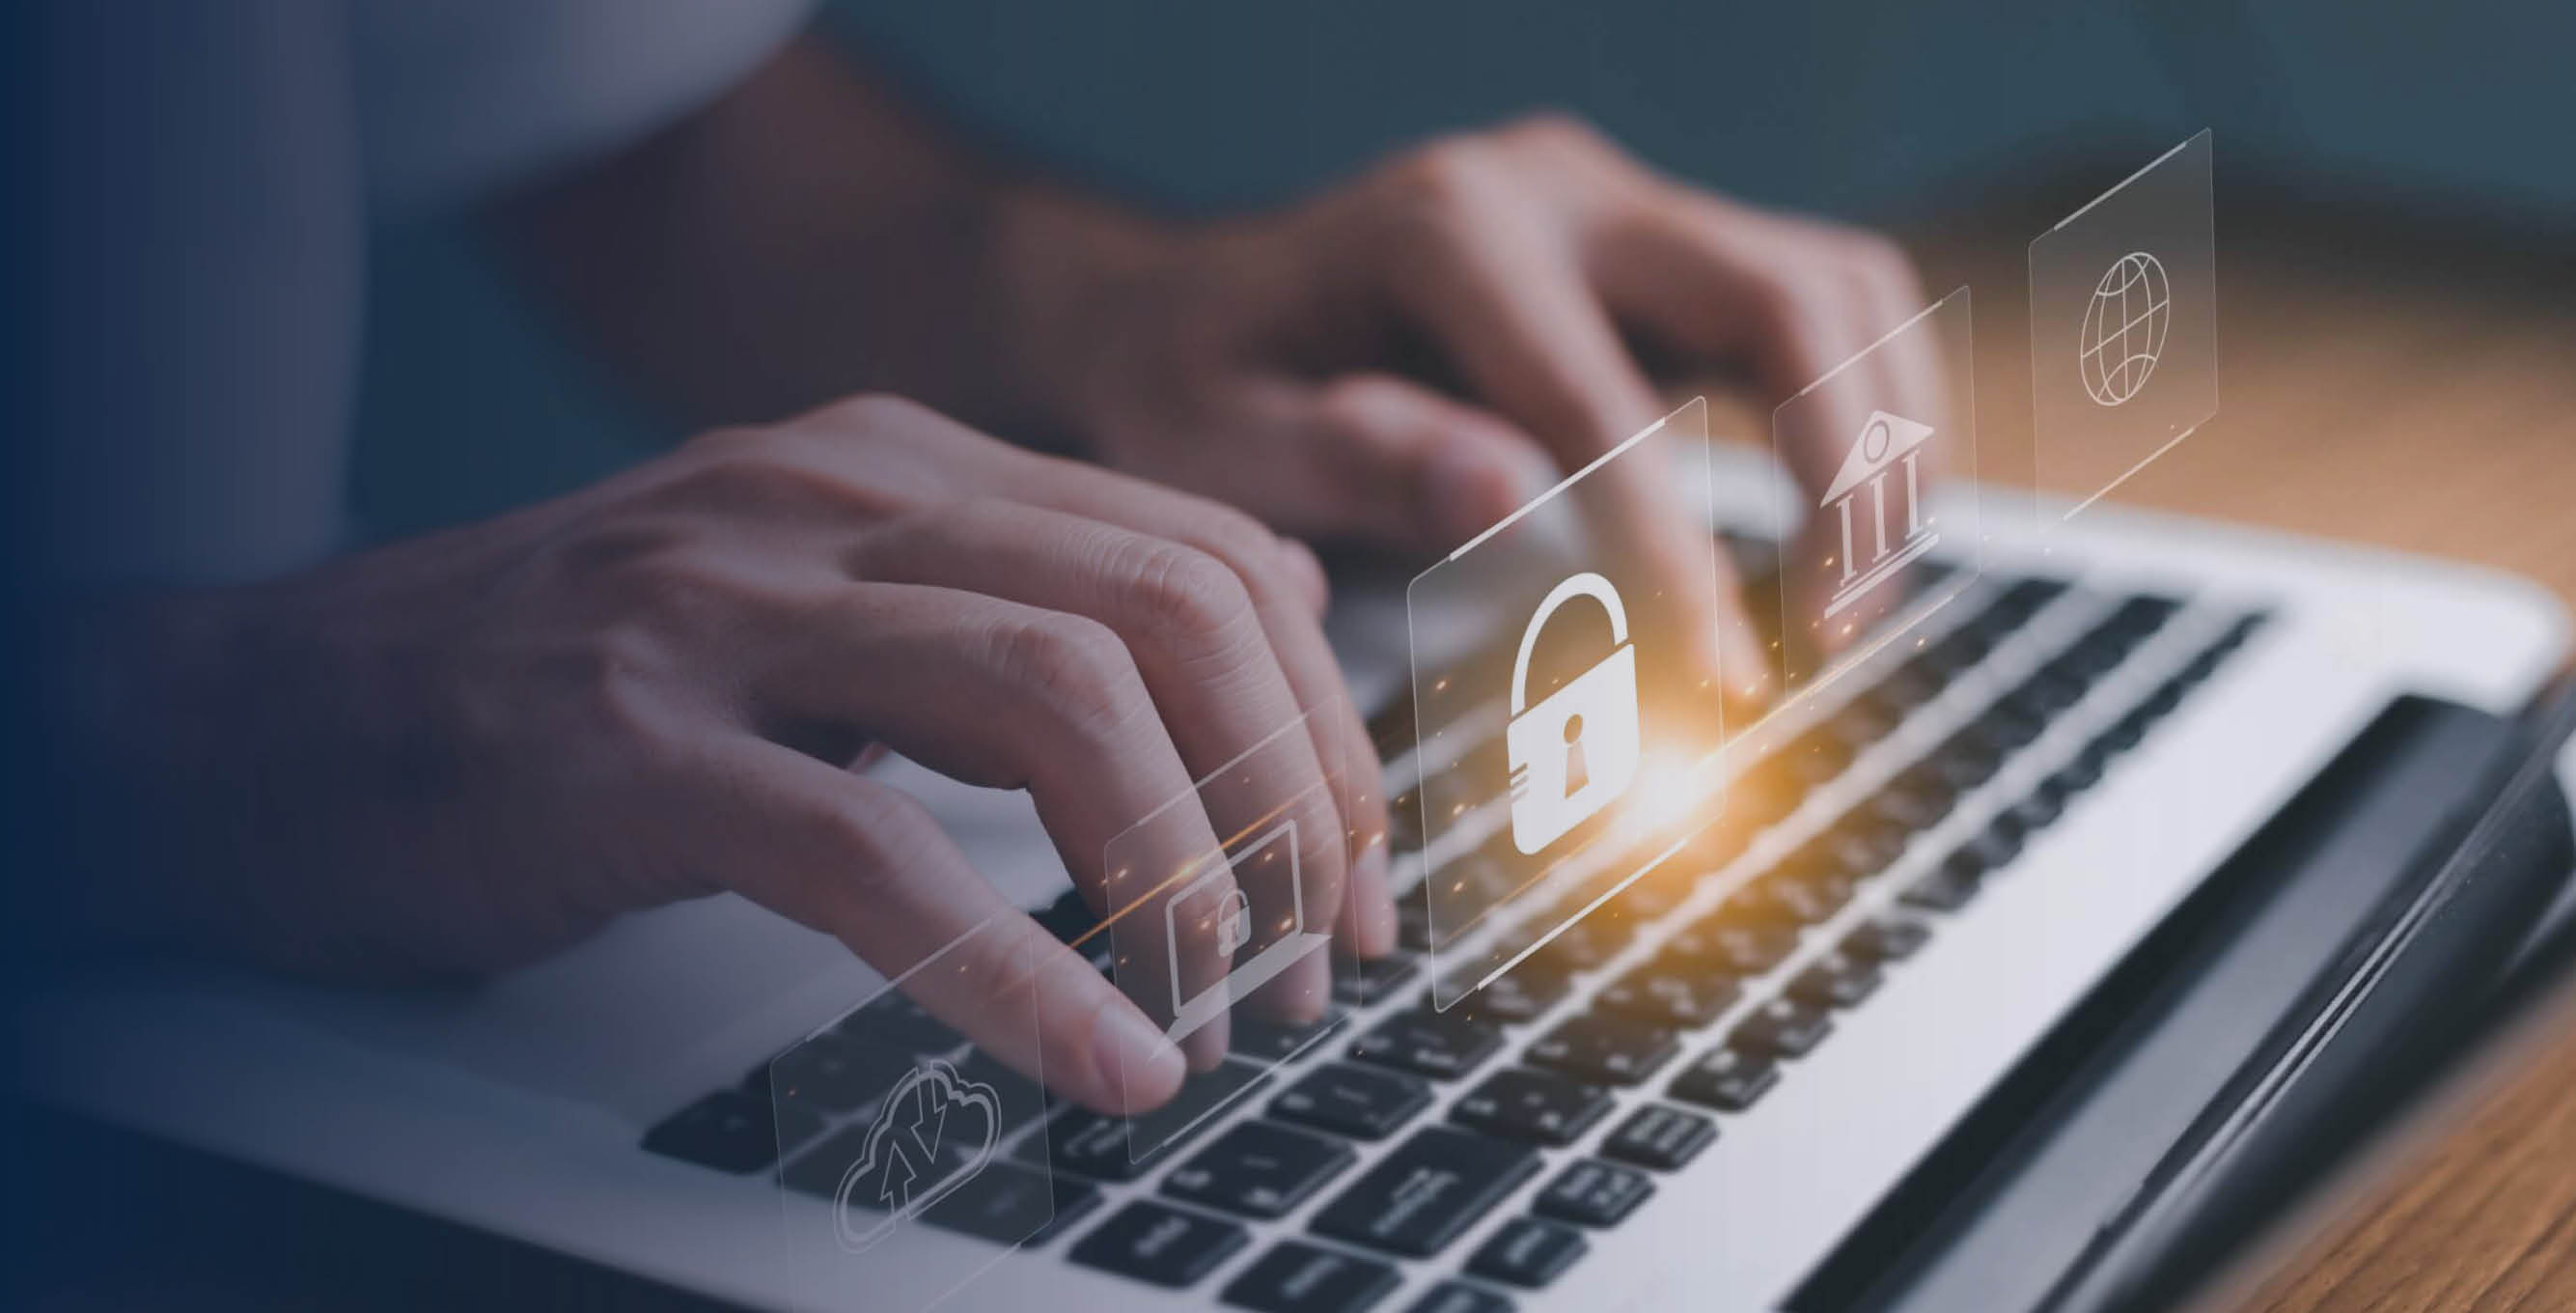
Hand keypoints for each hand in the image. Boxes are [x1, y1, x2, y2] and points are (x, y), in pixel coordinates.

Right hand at [60, 396, 1392, 1114]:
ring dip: (1185, 876)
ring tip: (1218, 1007)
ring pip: (1061, 702)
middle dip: (1293, 801)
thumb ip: (989, 634)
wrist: (263, 720)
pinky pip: (878, 860)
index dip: (1324, 724)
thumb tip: (1220, 738)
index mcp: (900, 465)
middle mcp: (832, 501)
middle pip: (1174, 614)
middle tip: (1310, 959)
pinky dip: (1020, 975)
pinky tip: (1099, 1062)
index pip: (1207, 556)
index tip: (1358, 873)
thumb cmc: (556, 694)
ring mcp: (726, 613)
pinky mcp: (630, 750)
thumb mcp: (806, 614)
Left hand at [1004, 114, 1936, 695]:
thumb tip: (1513, 496)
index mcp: (1448, 228)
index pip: (1608, 404)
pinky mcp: (1663, 252)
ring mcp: (1625, 207)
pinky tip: (1838, 534)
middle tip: (1832, 635)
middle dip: (1846, 469)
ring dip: (1886, 441)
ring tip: (1851, 603)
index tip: (1719, 686)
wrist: (1186, 304)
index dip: (1678, 555)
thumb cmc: (1188, 385)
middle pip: (1791, 293)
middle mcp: (1560, 188)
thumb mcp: (1214, 438)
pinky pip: (1824, 305)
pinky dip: (1869, 414)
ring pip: (1842, 284)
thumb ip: (1351, 460)